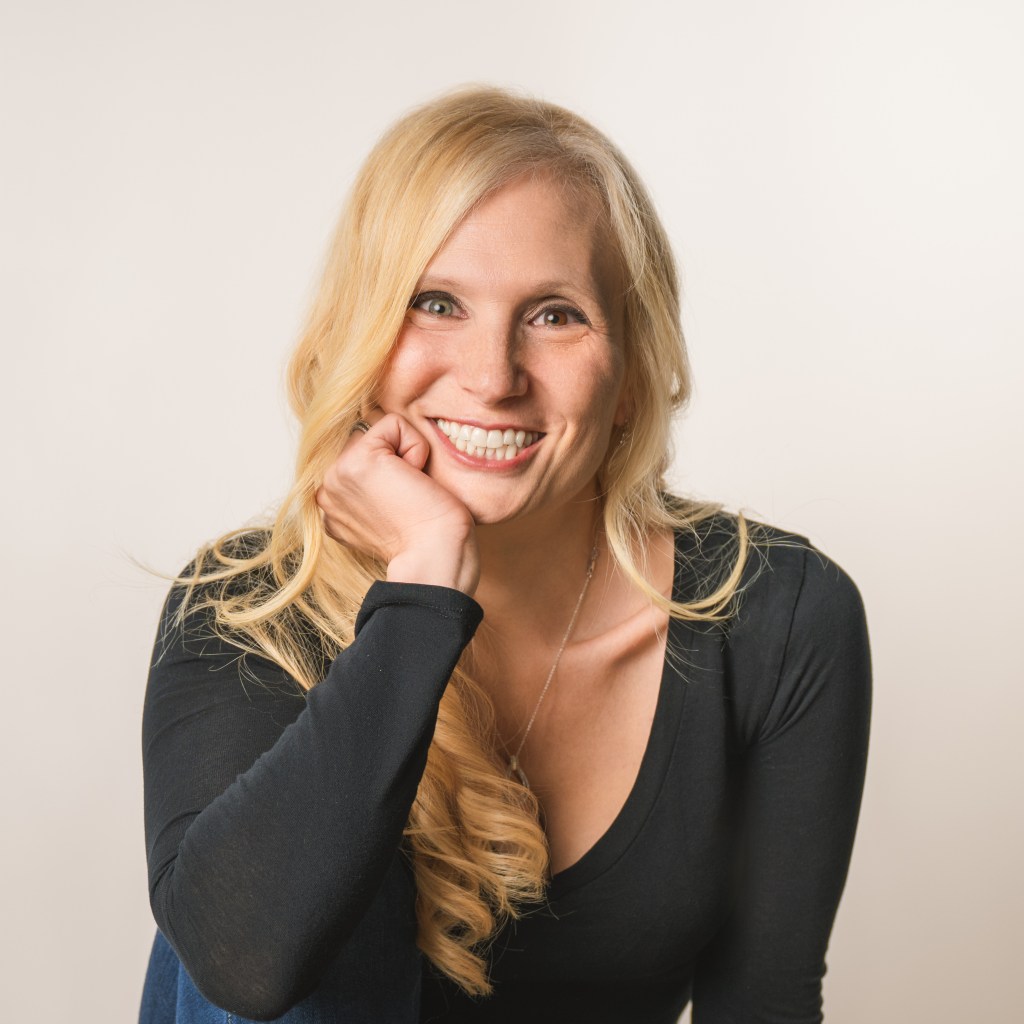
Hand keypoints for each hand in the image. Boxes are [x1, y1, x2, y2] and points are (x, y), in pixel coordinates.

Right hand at [315, 413, 479, 595]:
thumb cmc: (426, 539)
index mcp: (332, 506)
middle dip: (396, 461)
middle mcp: (328, 491)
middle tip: (408, 499)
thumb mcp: (386, 513)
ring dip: (405, 455)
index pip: (361, 458)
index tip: (403, 508)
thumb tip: (387, 461)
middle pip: (368, 441)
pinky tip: (415, 481)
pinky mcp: (359, 460)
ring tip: (410, 491)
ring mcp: (337, 475)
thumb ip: (371, 488)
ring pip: (379, 432)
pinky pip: (394, 424)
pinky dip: (416, 448)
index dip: (393, 472)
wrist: (435, 554)